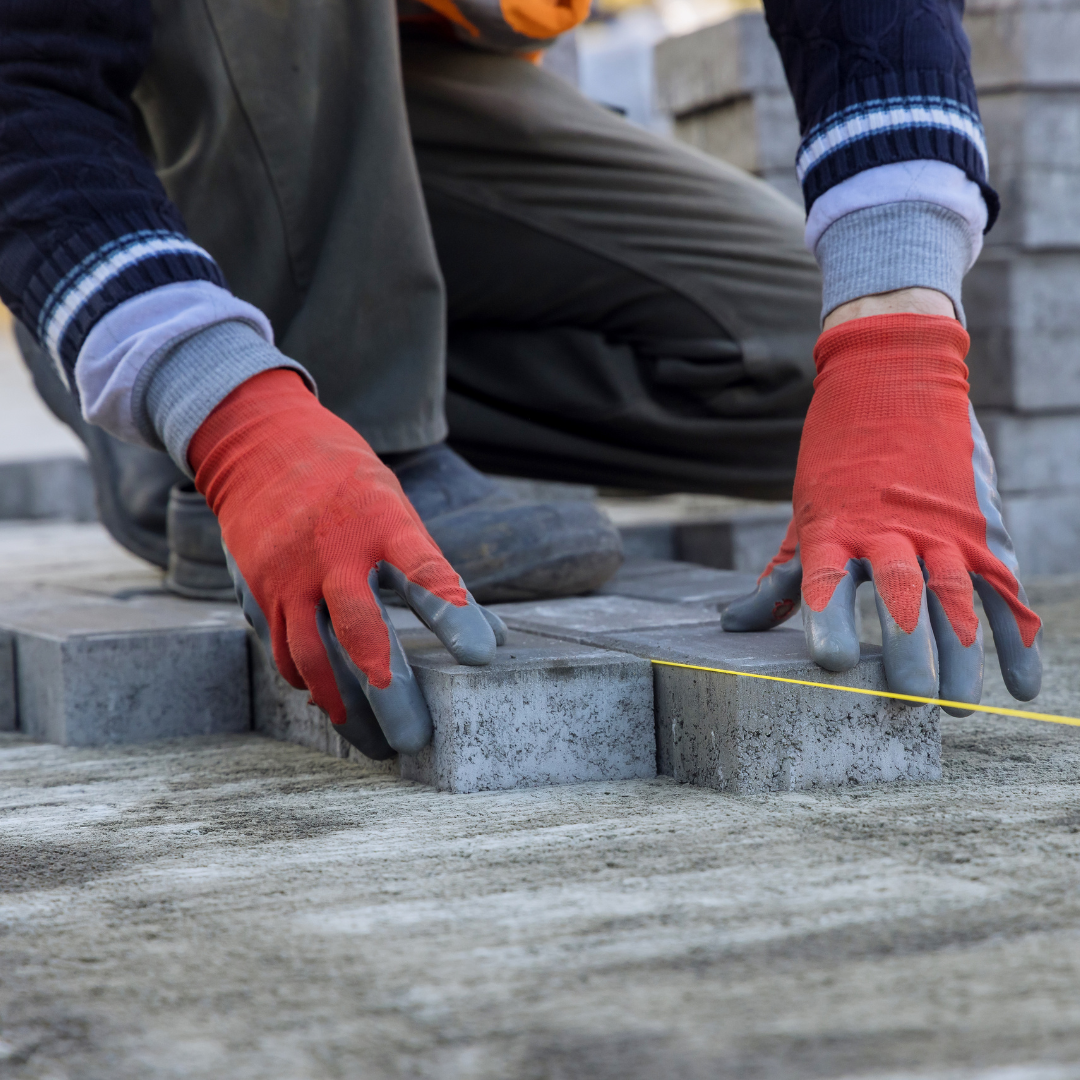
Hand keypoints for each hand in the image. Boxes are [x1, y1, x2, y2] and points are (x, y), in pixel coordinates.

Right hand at [190, 370, 505, 756]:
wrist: (261, 447)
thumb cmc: (349, 486)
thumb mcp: (398, 510)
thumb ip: (436, 574)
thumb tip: (492, 639)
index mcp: (380, 520)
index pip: (423, 570)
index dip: (452, 613)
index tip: (481, 656)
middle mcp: (332, 550)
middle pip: (360, 628)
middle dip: (389, 689)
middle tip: (416, 739)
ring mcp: (288, 573)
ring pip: (313, 657)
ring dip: (346, 706)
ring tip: (376, 743)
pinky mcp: (258, 591)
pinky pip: (283, 652)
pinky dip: (310, 684)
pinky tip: (334, 703)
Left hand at [721, 312, 1040, 714]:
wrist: (893, 378)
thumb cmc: (837, 461)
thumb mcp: (804, 515)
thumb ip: (780, 578)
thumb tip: (732, 627)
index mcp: (836, 525)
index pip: (827, 579)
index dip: (827, 621)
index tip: (829, 664)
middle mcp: (890, 527)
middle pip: (902, 595)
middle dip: (907, 651)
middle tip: (908, 700)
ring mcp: (941, 527)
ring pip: (956, 596)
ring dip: (961, 656)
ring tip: (956, 706)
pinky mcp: (980, 529)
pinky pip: (1003, 589)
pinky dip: (1016, 638)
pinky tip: (1020, 686)